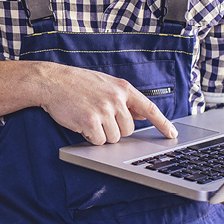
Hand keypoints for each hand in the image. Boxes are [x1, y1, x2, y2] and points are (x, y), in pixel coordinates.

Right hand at [24, 62, 176, 144]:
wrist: (51, 81)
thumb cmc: (77, 83)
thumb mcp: (106, 84)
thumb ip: (124, 98)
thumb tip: (142, 113)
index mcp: (123, 88)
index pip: (149, 108)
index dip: (162, 123)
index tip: (172, 134)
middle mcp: (116, 99)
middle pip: (128, 130)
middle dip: (115, 129)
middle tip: (98, 117)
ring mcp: (104, 110)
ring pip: (114, 138)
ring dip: (101, 134)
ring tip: (88, 117)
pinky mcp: (91, 121)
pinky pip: (99, 141)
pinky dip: (90, 137)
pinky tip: (81, 123)